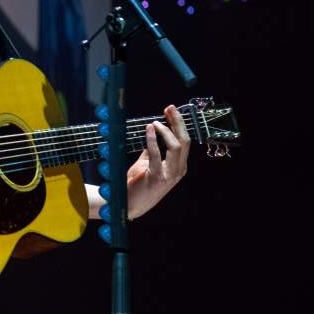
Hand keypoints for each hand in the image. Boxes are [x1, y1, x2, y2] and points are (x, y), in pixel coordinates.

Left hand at [126, 104, 189, 218]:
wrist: (128, 205)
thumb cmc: (137, 184)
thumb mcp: (147, 164)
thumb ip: (152, 150)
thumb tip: (153, 131)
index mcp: (179, 166)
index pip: (184, 141)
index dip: (179, 124)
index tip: (170, 111)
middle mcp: (178, 170)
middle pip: (184, 141)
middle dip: (178, 122)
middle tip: (169, 108)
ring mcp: (170, 175)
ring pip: (176, 146)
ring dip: (167, 130)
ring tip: (156, 121)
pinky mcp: (157, 177)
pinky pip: (157, 154)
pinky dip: (153, 140)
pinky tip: (149, 129)